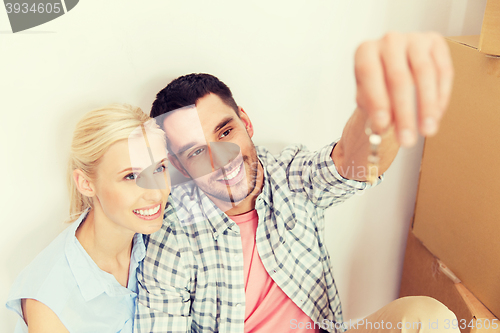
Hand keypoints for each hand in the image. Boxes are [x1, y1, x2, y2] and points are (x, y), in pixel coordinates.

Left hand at [354, 32, 453, 146]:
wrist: (393, 72)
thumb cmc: (377, 87)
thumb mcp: (367, 99)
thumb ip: (373, 109)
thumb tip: (384, 126)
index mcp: (366, 50)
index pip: (370, 73)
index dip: (377, 100)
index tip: (383, 125)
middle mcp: (389, 40)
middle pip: (399, 77)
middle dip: (404, 113)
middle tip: (407, 139)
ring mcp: (414, 38)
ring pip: (424, 73)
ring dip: (427, 106)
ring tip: (427, 131)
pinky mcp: (436, 42)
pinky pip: (443, 71)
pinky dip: (441, 96)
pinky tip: (436, 115)